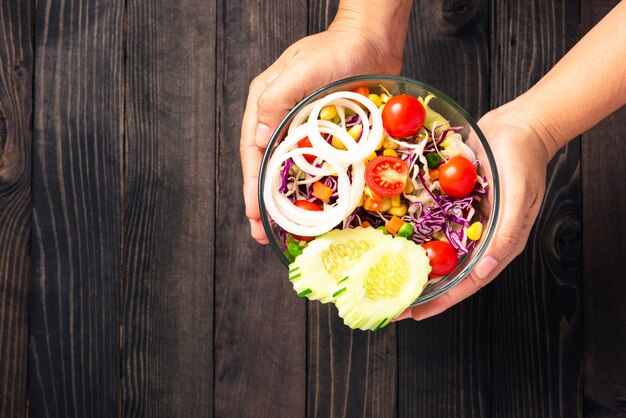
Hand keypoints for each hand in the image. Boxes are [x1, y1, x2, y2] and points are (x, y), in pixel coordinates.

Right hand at [240, 21, 404, 243]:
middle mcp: (282, 119)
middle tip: (263, 233)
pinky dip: (315, 185)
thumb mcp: (298, 72)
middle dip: (264, 200)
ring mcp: (307, 127)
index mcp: (267, 105)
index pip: (253, 152)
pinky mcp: (330, 132)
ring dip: (288, 198)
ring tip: (285, 228)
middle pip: (268, 166)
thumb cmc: (334, 50)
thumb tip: (259, 142)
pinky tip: (317, 204)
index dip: (252, 186)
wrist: (371, 39)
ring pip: (292, 169)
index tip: (254, 215)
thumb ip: (275, 104)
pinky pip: (319, 163)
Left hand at [394, 100, 552, 320]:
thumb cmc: (523, 161)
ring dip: (409, 264)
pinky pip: (427, 221)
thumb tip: (484, 271)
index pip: (467, 281)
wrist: (517, 124)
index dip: (441, 300)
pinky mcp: (449, 202)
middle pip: (445, 271)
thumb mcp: (519, 197)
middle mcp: (476, 237)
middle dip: (418, 289)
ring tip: (381, 277)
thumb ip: (505, 235)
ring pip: (433, 249)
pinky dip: (409, 231)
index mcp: (497, 243)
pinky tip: (387, 237)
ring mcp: (460, 220)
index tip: (414, 314)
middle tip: (388, 303)